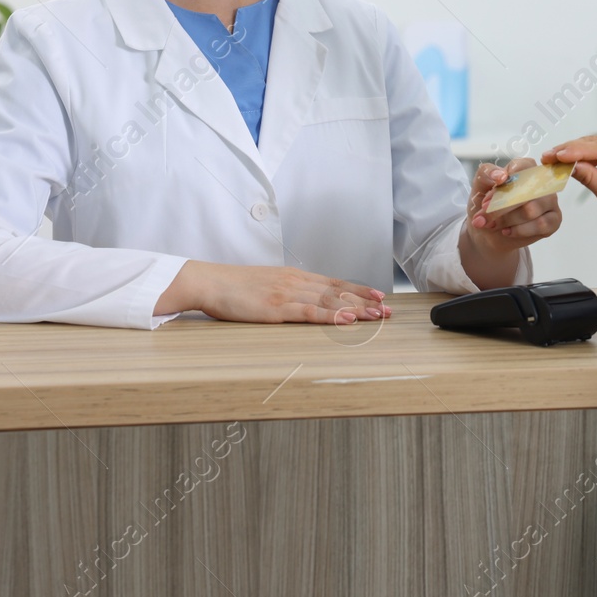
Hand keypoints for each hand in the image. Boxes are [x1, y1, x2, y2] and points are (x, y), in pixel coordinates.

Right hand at [157, 261, 389, 323]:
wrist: (208, 281)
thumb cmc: (233, 287)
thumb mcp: (266, 285)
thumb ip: (286, 291)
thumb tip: (302, 299)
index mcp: (294, 277)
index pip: (333, 282)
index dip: (358, 290)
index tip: (379, 296)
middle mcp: (295, 282)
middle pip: (338, 291)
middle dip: (366, 301)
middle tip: (388, 311)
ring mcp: (287, 294)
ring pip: (329, 301)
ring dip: (356, 309)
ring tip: (377, 316)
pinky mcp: (276, 308)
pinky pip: (309, 312)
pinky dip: (331, 316)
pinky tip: (347, 320)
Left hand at [467, 158, 562, 253]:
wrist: (488, 233)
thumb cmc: (487, 206)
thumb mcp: (479, 186)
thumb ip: (486, 174)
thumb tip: (501, 176)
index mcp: (525, 167)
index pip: (521, 166)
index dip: (503, 184)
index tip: (487, 200)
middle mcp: (542, 181)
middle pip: (526, 190)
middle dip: (500, 207)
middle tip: (484, 216)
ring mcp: (550, 201)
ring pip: (531, 209)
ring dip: (507, 220)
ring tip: (493, 225)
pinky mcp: (554, 220)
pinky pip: (541, 224)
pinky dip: (520, 230)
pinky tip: (508, 231)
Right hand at [542, 134, 596, 261]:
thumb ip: (591, 179)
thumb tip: (567, 165)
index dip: (578, 151)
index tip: (556, 155)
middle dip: (570, 150)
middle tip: (546, 158)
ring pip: (593, 142)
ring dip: (571, 150)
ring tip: (549, 158)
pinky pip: (596, 146)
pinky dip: (580, 153)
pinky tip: (562, 158)